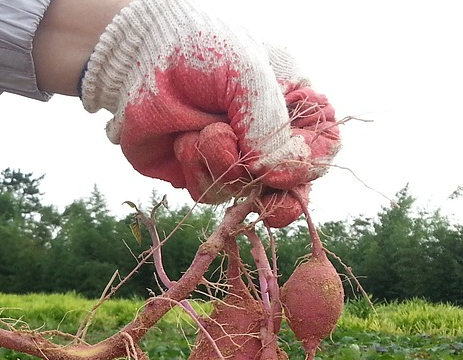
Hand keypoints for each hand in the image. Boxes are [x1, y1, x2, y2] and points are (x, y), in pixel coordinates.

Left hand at [80, 0, 339, 214]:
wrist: (140, 56)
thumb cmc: (201, 50)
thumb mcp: (247, 74)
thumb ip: (266, 124)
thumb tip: (272, 174)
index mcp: (294, 107)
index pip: (322, 147)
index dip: (309, 166)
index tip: (282, 168)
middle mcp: (267, 138)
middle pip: (292, 187)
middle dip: (280, 201)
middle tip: (268, 207)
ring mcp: (234, 159)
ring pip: (244, 192)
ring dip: (222, 164)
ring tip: (202, 128)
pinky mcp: (199, 173)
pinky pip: (209, 193)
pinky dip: (196, 169)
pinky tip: (182, 140)